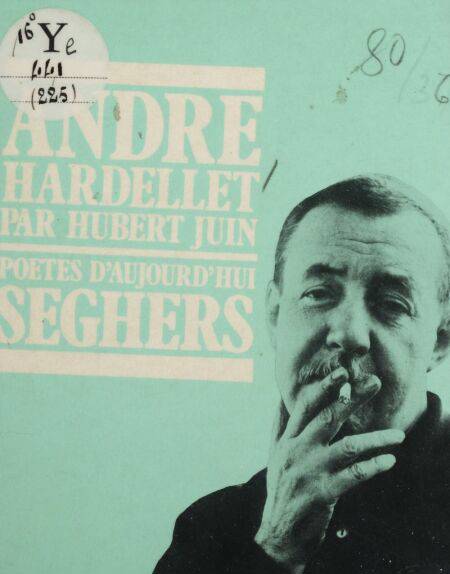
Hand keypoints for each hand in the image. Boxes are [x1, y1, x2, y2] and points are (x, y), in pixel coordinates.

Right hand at [254, 368, 404, 572]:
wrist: (278, 531)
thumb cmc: (280, 488)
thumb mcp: (275, 453)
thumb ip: (280, 424)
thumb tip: (280, 397)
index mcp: (288, 438)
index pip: (306, 405)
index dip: (325, 387)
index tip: (343, 371)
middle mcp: (297, 450)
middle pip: (328, 417)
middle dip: (353, 398)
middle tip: (375, 383)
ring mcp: (310, 471)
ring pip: (347, 447)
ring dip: (376, 438)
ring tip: (399, 434)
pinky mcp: (322, 493)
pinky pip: (353, 476)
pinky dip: (373, 467)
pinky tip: (389, 460)